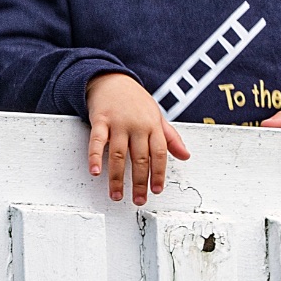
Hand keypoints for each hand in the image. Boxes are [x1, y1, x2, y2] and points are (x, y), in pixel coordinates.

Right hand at [86, 72, 189, 205]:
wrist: (113, 81)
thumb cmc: (137, 101)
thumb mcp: (158, 117)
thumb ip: (171, 138)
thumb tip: (185, 155)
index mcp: (153, 126)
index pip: (159, 154)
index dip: (158, 173)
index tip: (157, 190)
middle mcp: (138, 126)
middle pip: (140, 158)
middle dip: (140, 182)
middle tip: (138, 199)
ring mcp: (119, 123)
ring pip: (119, 154)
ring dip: (117, 178)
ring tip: (117, 194)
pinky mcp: (100, 120)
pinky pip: (97, 141)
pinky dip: (95, 157)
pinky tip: (95, 172)